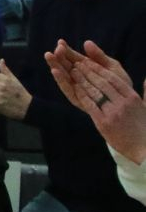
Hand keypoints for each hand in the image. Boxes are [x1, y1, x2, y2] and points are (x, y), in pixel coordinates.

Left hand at [46, 40, 145, 162]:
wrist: (143, 149)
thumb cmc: (144, 127)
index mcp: (132, 97)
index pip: (114, 79)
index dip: (100, 69)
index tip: (90, 62)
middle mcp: (123, 103)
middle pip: (103, 83)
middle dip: (89, 71)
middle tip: (77, 63)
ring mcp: (113, 113)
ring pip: (95, 92)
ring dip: (83, 80)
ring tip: (73, 71)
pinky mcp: (104, 123)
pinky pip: (90, 105)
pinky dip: (82, 95)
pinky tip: (75, 87)